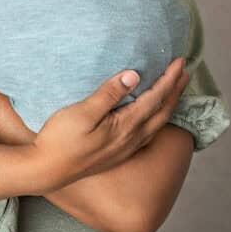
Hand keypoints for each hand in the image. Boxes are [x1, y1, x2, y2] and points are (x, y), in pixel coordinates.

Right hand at [28, 56, 190, 192]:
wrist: (46, 170)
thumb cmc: (60, 139)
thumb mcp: (82, 112)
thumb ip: (109, 94)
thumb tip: (134, 75)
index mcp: (125, 126)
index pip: (155, 98)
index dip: (169, 79)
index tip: (179, 61)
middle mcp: (131, 139)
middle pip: (162, 111)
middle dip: (175, 90)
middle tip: (185, 71)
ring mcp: (125, 149)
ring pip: (157, 124)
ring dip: (169, 105)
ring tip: (175, 91)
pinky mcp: (117, 154)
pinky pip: (148, 133)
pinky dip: (157, 118)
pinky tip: (152, 117)